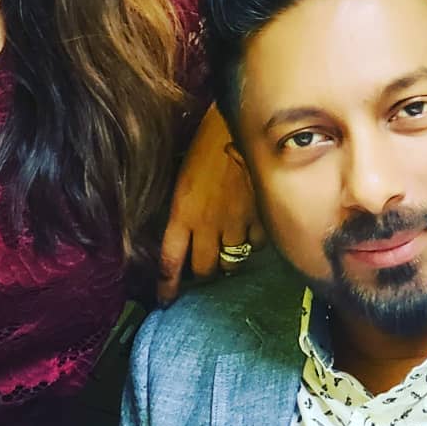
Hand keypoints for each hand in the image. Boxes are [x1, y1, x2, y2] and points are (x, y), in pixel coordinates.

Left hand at [158, 103, 264, 304]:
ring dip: (229, 259)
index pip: (170, 261)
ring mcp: (235, 223)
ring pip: (232, 261)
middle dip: (203, 273)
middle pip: (204, 269)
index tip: (166, 301)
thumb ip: (185, 208)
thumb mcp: (185, 176)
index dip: (167, 286)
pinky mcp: (260, 218)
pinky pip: (257, 243)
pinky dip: (254, 241)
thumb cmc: (208, 142)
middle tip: (205, 267)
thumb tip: (188, 229)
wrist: (241, 124)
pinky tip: (251, 226)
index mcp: (181, 213)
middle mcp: (206, 225)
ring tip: (229, 247)